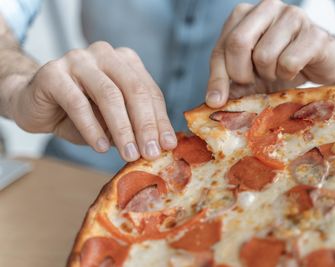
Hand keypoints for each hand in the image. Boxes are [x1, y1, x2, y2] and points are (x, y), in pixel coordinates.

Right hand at [9, 41, 176, 160]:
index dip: (160, 120)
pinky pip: (78, 103)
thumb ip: (133, 125)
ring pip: (109, 95)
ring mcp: (78, 60)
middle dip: (145, 125)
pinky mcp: (53, 73)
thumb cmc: (79, 112)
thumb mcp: (112, 119)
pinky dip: (92, 128)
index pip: (149, 91)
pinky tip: (101, 147)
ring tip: (129, 154)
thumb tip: (160, 145)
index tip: (168, 145)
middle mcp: (104, 54)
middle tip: (151, 153)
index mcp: (125, 61)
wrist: (33, 103)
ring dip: (122, 129)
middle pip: (134, 90)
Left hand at [206, 0, 334, 106]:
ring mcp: (292, 16)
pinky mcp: (315, 33)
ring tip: (278, 70)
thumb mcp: (249, 75)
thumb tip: (213, 100)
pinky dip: (289, 74)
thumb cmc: (280, 65)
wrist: (323, 64)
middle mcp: (267, 7)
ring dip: (269, 74)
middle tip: (254, 80)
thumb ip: (229, 82)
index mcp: (244, 14)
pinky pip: (289, 62)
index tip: (217, 100)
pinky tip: (295, 69)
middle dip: (242, 73)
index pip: (222, 47)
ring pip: (264, 56)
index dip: (219, 77)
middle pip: (238, 43)